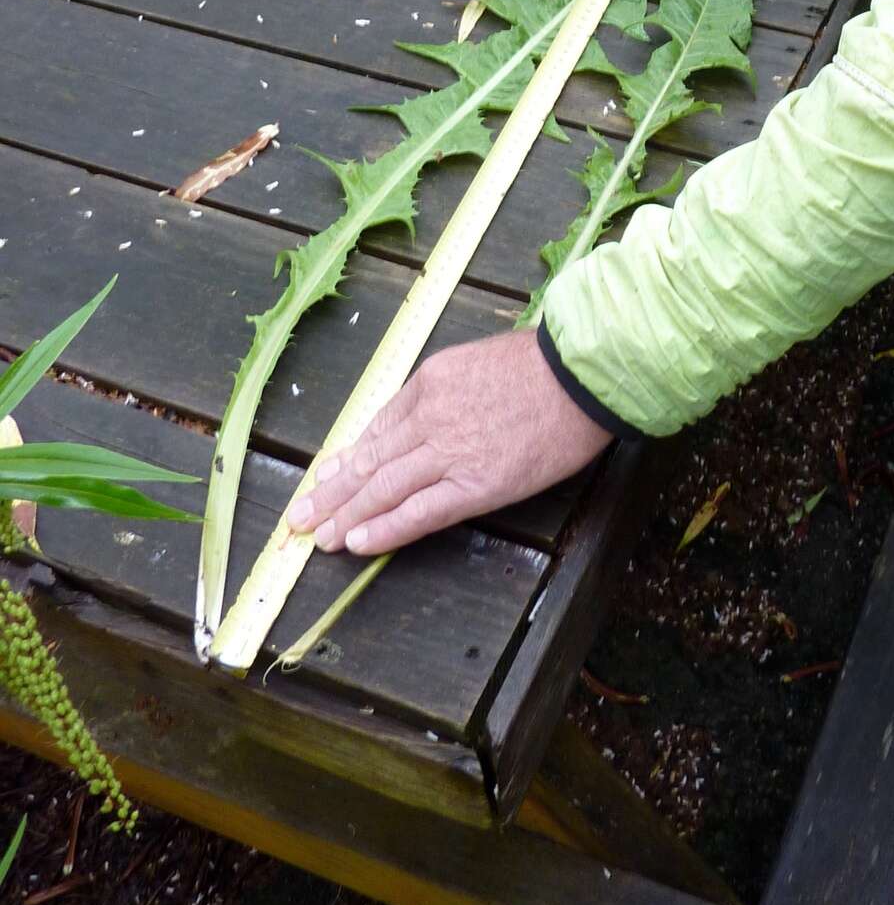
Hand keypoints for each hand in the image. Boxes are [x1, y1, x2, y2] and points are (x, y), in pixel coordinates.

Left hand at [284, 330, 612, 556]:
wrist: (580, 373)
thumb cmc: (543, 364)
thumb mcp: (481, 361)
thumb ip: (450, 389)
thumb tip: (432, 411)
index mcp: (430, 382)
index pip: (379, 427)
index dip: (349, 456)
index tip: (328, 473)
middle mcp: (429, 417)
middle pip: (369, 460)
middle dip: (332, 491)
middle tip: (302, 514)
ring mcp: (449, 452)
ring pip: (382, 488)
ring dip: (346, 515)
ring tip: (319, 536)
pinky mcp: (474, 485)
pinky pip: (418, 512)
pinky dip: (384, 529)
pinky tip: (358, 542)